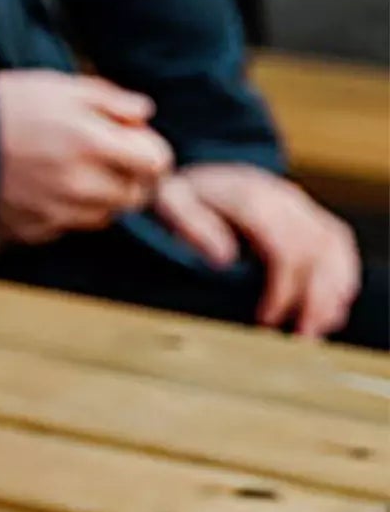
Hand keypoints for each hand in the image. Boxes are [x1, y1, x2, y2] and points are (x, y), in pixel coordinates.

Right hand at [0, 70, 174, 245]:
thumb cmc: (2, 107)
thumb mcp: (59, 86)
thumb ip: (110, 100)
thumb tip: (143, 115)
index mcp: (92, 143)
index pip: (156, 163)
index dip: (152, 152)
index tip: (138, 146)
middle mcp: (79, 185)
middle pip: (133, 197)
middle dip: (130, 179)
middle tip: (110, 163)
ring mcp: (55, 213)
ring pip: (103, 217)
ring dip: (100, 200)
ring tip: (74, 176)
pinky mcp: (30, 231)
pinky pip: (66, 228)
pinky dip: (65, 213)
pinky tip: (44, 191)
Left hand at [152, 162, 361, 337]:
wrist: (203, 175)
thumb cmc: (183, 194)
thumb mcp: (172, 202)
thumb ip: (193, 227)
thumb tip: (223, 260)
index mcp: (252, 197)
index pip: (284, 247)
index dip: (282, 287)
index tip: (267, 319)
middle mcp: (284, 199)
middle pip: (317, 249)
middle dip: (315, 297)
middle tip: (302, 336)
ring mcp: (300, 207)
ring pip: (333, 247)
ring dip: (332, 291)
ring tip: (317, 329)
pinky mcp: (308, 216)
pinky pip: (336, 244)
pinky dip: (339, 277)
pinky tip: (331, 308)